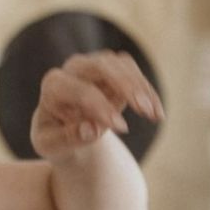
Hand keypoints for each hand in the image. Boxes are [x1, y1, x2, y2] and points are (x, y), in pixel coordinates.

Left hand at [30, 49, 164, 162]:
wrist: (64, 127)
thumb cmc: (56, 137)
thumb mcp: (53, 145)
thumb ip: (68, 138)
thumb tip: (90, 129)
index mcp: (54, 85)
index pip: (79, 90)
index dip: (101, 107)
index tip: (122, 128)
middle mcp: (74, 68)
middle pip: (102, 66)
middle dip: (126, 86)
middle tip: (145, 110)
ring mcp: (95, 64)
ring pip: (122, 65)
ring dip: (142, 89)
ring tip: (155, 116)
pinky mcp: (114, 68)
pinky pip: (135, 73)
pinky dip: (148, 92)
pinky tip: (157, 114)